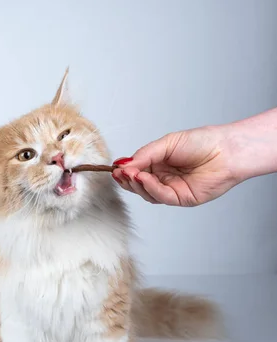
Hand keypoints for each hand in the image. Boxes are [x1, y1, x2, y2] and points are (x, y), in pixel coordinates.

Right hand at [112, 126, 239, 205]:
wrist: (226, 150)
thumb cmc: (202, 142)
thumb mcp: (166, 143)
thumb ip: (145, 154)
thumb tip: (124, 164)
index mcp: (159, 164)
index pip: (137, 172)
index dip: (125, 172)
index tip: (116, 168)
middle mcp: (164, 178)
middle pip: (138, 186)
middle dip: (127, 180)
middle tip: (120, 173)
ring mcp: (173, 190)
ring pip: (147, 194)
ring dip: (137, 185)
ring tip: (131, 175)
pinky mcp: (182, 199)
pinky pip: (161, 197)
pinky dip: (150, 188)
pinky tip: (144, 178)